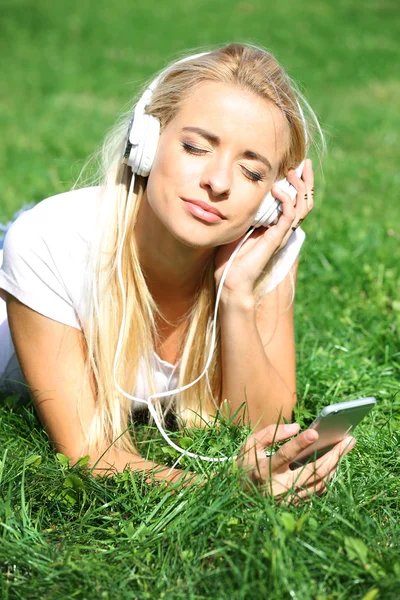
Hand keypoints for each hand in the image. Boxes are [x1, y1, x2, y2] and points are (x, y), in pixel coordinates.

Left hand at [214, 159, 314, 295]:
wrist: (230, 278)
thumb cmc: (229, 254)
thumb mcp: (237, 223)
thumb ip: (244, 208)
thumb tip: (236, 188)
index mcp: (276, 224)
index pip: (295, 200)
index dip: (299, 183)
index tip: (296, 165)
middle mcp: (282, 229)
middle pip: (305, 202)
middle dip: (306, 181)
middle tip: (304, 163)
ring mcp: (281, 234)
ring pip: (302, 207)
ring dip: (299, 187)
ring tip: (291, 172)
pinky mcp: (276, 239)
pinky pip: (289, 217)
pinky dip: (285, 201)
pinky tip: (277, 190)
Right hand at [236, 422, 355, 503]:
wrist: (239, 497)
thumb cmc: (245, 466)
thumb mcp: (249, 445)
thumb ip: (271, 433)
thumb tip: (297, 427)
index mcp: (263, 471)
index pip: (284, 455)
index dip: (299, 443)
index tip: (315, 432)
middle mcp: (279, 488)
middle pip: (313, 471)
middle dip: (334, 454)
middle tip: (349, 439)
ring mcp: (289, 499)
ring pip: (320, 481)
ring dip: (335, 464)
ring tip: (346, 447)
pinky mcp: (296, 504)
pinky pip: (318, 489)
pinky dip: (328, 474)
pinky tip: (336, 460)